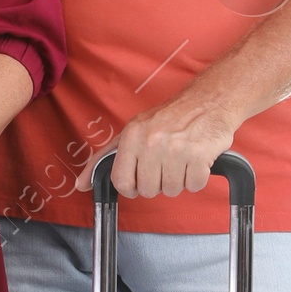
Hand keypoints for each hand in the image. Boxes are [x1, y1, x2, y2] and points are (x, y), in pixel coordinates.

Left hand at [78, 95, 239, 198]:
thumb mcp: (132, 131)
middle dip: (159, 182)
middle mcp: (151, 142)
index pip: (122, 182)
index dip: (133, 186)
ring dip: (179, 180)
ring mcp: (176, 149)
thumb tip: (82, 185)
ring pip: (172, 190)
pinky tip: (196, 160)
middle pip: (149, 190)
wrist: (208, 101)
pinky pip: (194, 186)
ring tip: (182, 159)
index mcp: (132, 136)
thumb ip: (104, 158)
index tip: (142, 179)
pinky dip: (198, 178)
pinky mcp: (199, 155)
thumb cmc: (169, 118)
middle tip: (167, 162)